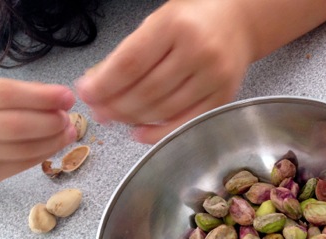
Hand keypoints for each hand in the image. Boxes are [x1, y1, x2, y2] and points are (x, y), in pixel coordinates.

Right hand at [0, 78, 76, 186]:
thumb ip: (17, 92)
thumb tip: (57, 97)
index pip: (4, 94)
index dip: (40, 96)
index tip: (67, 96)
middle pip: (15, 126)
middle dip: (49, 122)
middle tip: (67, 118)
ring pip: (21, 150)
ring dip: (52, 141)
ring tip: (67, 131)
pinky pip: (19, 166)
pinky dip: (42, 154)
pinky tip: (53, 144)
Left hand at [75, 0, 252, 143]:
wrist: (238, 23)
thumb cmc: (193, 19)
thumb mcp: (159, 21)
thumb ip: (131, 51)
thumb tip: (97, 84)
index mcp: (175, 25)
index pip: (131, 63)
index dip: (105, 84)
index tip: (87, 94)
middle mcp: (197, 52)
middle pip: (146, 91)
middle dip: (116, 105)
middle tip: (98, 112)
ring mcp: (213, 77)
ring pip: (163, 109)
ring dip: (133, 119)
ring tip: (115, 119)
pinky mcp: (223, 97)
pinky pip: (185, 122)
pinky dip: (159, 132)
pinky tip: (139, 133)